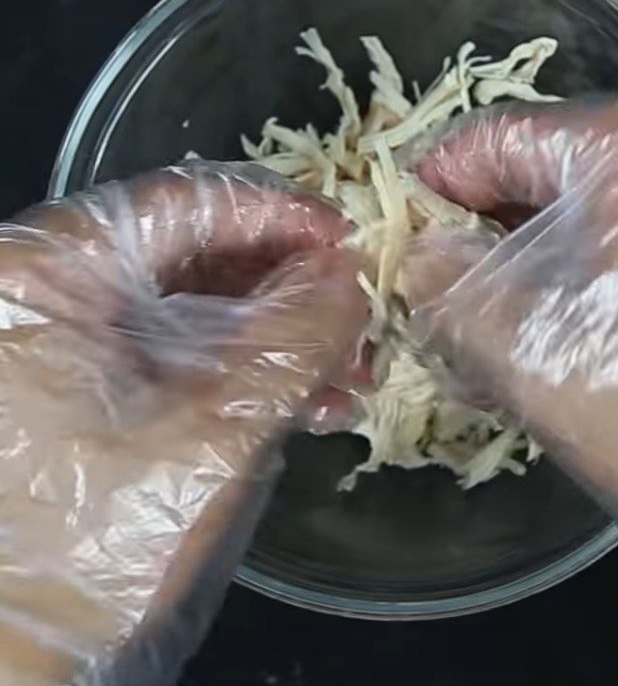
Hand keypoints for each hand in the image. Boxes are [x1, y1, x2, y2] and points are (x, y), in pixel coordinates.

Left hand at [0, 162, 366, 684]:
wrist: (11, 663)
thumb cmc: (94, 544)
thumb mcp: (215, 429)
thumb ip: (295, 339)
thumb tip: (354, 273)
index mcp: (51, 273)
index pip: (187, 200)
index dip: (282, 213)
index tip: (353, 242)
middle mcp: (50, 289)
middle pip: (198, 250)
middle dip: (293, 285)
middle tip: (361, 317)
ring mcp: (71, 338)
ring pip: (199, 303)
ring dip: (282, 334)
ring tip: (352, 376)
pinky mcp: (93, 382)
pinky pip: (185, 350)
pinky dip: (249, 369)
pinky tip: (311, 404)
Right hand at [404, 97, 617, 684]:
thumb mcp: (533, 343)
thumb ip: (452, 288)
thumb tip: (416, 256)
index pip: (498, 137)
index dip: (430, 182)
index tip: (389, 231)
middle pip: (540, 182)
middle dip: (475, 239)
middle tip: (423, 292)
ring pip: (581, 230)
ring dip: (521, 277)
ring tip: (469, 332)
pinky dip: (573, 297)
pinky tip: (535, 346)